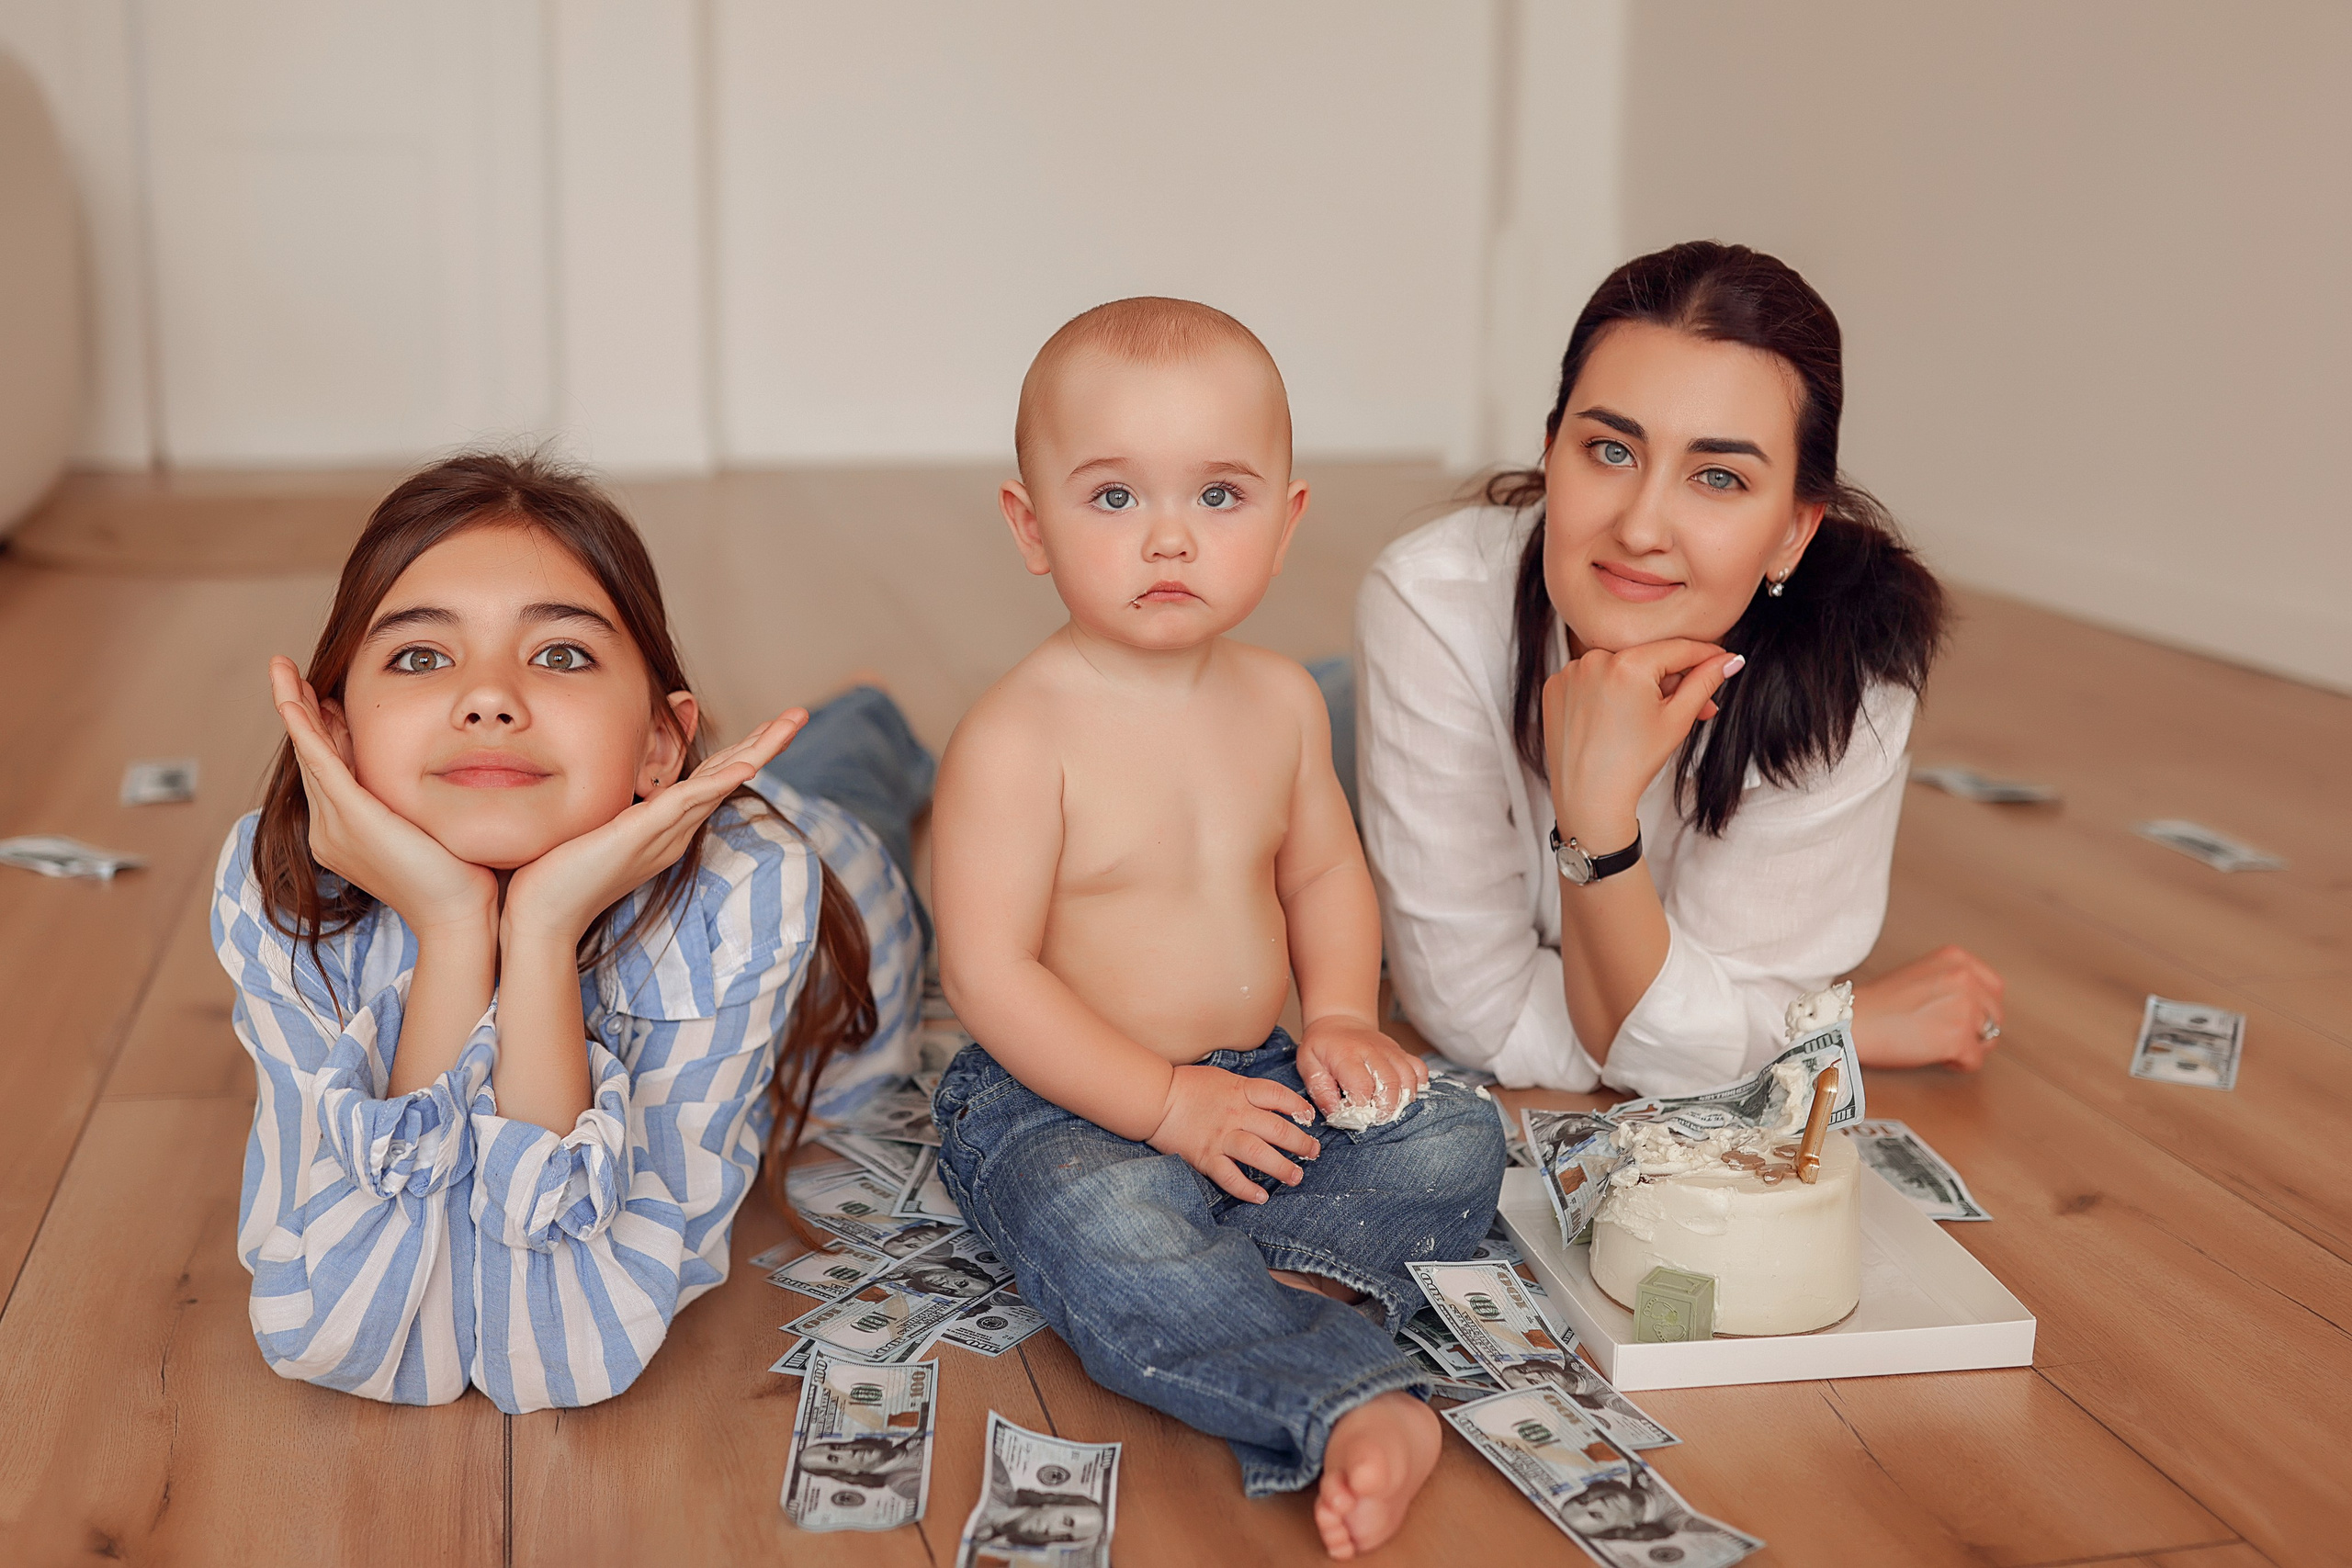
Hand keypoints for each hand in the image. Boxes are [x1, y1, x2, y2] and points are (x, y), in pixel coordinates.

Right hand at [271, 655, 496, 936]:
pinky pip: (322, 763)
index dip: (322, 727)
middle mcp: (330, 830)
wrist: (461, 916)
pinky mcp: (353, 819)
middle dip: (302, 710)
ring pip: (311, 754)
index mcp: (345, 832)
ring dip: (296, 708)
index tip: (322, 694)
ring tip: (283, 671)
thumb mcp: (427, 825)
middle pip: (312, 756)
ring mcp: (335, 827)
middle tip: (288, 670)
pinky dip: (307, 729)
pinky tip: (296, 700)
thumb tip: (427, 765)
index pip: (328, 767)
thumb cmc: (460, 877)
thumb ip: (413, 797)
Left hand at [502, 709, 808, 949]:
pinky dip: (720, 782)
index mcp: (665, 828)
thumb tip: (602, 780)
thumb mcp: (590, 825)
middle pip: (730, 776)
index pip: (711, 779)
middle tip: (799, 715)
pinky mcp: (642, 834)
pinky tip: (746, 765)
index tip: (767, 725)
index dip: (742, 751)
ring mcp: (662, 833)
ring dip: (760, 751)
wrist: (539, 916)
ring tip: (791, 723)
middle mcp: (673, 830)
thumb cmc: (553, 873)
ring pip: (721, 782)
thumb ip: (608, 807)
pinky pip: (689, 802)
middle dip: (767, 744)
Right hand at [1146, 1064, 1323, 1204]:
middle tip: (1313, 1152)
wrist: (1155, 1099)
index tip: (1309, 1117)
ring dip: (1281, 1167)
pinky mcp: (1205, 1157)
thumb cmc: (1188, 1086)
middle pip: (1276, 1129)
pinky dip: (1246, 1189)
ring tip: (1296, 1176)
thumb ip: (1247, 1091)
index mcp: (1240, 1091)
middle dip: (1300, 1142)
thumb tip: (1272, 1103)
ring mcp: (1220, 1137)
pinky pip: (1229, 1176)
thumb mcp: (1223, 1079)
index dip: (1298, 1107)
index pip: (1278, 1096)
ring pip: (1258, 1153)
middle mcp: (1235, 1114)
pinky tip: (1261, 1197)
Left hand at [1296, 1015, 1430, 1120]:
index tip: (1354, 1117)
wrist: (1339, 1020)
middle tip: (1375, 1120)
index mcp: (1347, 1054)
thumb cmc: (1322, 1045)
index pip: (1362, 1086)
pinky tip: (1403, 1095)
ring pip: (1408, 1077)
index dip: (1361, 1108)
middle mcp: (1373, 1050)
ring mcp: (1391, 1050)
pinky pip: (1419, 1069)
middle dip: (1385, 1109)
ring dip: (1403, 1100)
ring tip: (1388, 1110)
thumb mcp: (1308, 1064)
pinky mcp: (1401, 1052)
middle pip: (1390, 1083)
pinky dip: (1417, 1086)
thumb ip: (1320, 1090)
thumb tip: (1337, 1114)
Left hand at [1542, 640, 1743, 845]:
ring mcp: (1569, 672)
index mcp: (1627, 664)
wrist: (1589, 798)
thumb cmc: (1633, 764)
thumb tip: (1731, 660)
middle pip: (1647, 659)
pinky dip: (1606, 691)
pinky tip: (1614, 719)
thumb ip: (1705, 682)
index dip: (1706, 655)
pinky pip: (1590, 678)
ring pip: (1618, 667)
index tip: (1725, 660)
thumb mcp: (1677, 720)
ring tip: (1647, 718)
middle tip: (1693, 708)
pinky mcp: (1554, 687)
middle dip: (1672, 681)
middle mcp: (1593, 659)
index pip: (1678, 648)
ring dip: (1638, 684)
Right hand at [1851, 946, 2006, 1070]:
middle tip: (1951, 1037)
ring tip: (1942, 1047)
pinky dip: (1960, 1064)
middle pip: (1994, 1014)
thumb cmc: (1878, 1002)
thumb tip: (1974, 1007)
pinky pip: (1976, 1060)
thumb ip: (1951, 981)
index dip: (1981, 1007)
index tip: (1966, 1018)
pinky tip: (1939, 1058)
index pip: (1993, 987)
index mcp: (1956, 959)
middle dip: (1977, 1030)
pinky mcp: (1957, 1038)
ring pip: (1988, 1038)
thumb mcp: (1921, 973)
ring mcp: (1964, 1008)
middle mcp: (1965, 979)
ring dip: (1969, 1046)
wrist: (1852, 1021)